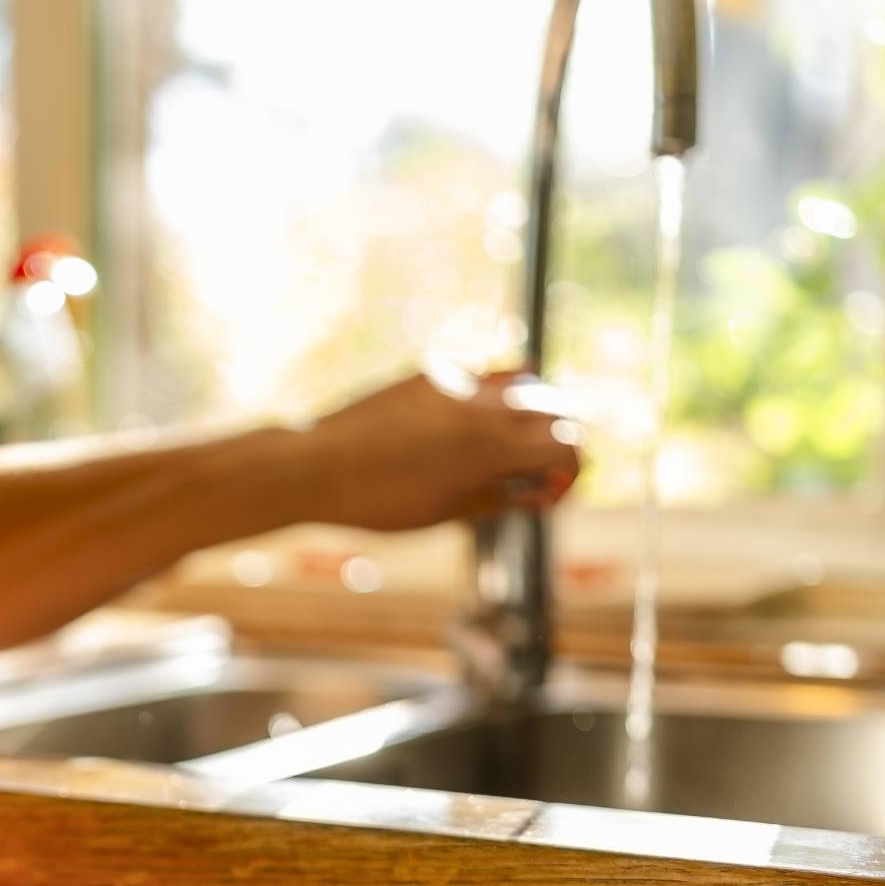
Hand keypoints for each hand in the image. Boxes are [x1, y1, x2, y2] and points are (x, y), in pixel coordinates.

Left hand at [298, 367, 581, 534]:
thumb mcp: (445, 513)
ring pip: (523, 382)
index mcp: (493, 447)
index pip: (566, 446)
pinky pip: (481, 375)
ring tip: (509, 444)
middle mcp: (484, 406)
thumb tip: (532, 493)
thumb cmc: (377, 502)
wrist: (315, 467)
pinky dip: (493, 397)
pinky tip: (472, 424)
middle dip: (556, 442)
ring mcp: (458, 382)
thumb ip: (497, 497)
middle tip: (535, 474)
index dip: (569, 473)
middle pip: (554, 411)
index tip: (547, 495)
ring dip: (530, 412)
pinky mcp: (431, 372)